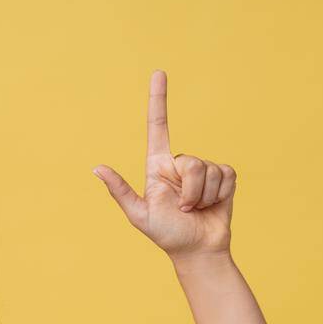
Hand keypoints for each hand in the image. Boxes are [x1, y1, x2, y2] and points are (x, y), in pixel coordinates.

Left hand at [93, 70, 234, 259]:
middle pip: (190, 161)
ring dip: (203, 196)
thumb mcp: (139, 215)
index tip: (158, 73)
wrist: (198, 251)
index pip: (158, 126)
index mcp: (157, 167)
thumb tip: (96, 168)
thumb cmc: (167, 234)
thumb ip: (120, 191)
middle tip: (184, 208)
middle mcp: (180, 164)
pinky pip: (226, 175)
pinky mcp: (224, 177)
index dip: (158, 100)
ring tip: (197, 209)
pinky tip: (213, 204)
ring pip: (208, 170)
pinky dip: (220, 194)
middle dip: (189, 190)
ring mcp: (203, 169)